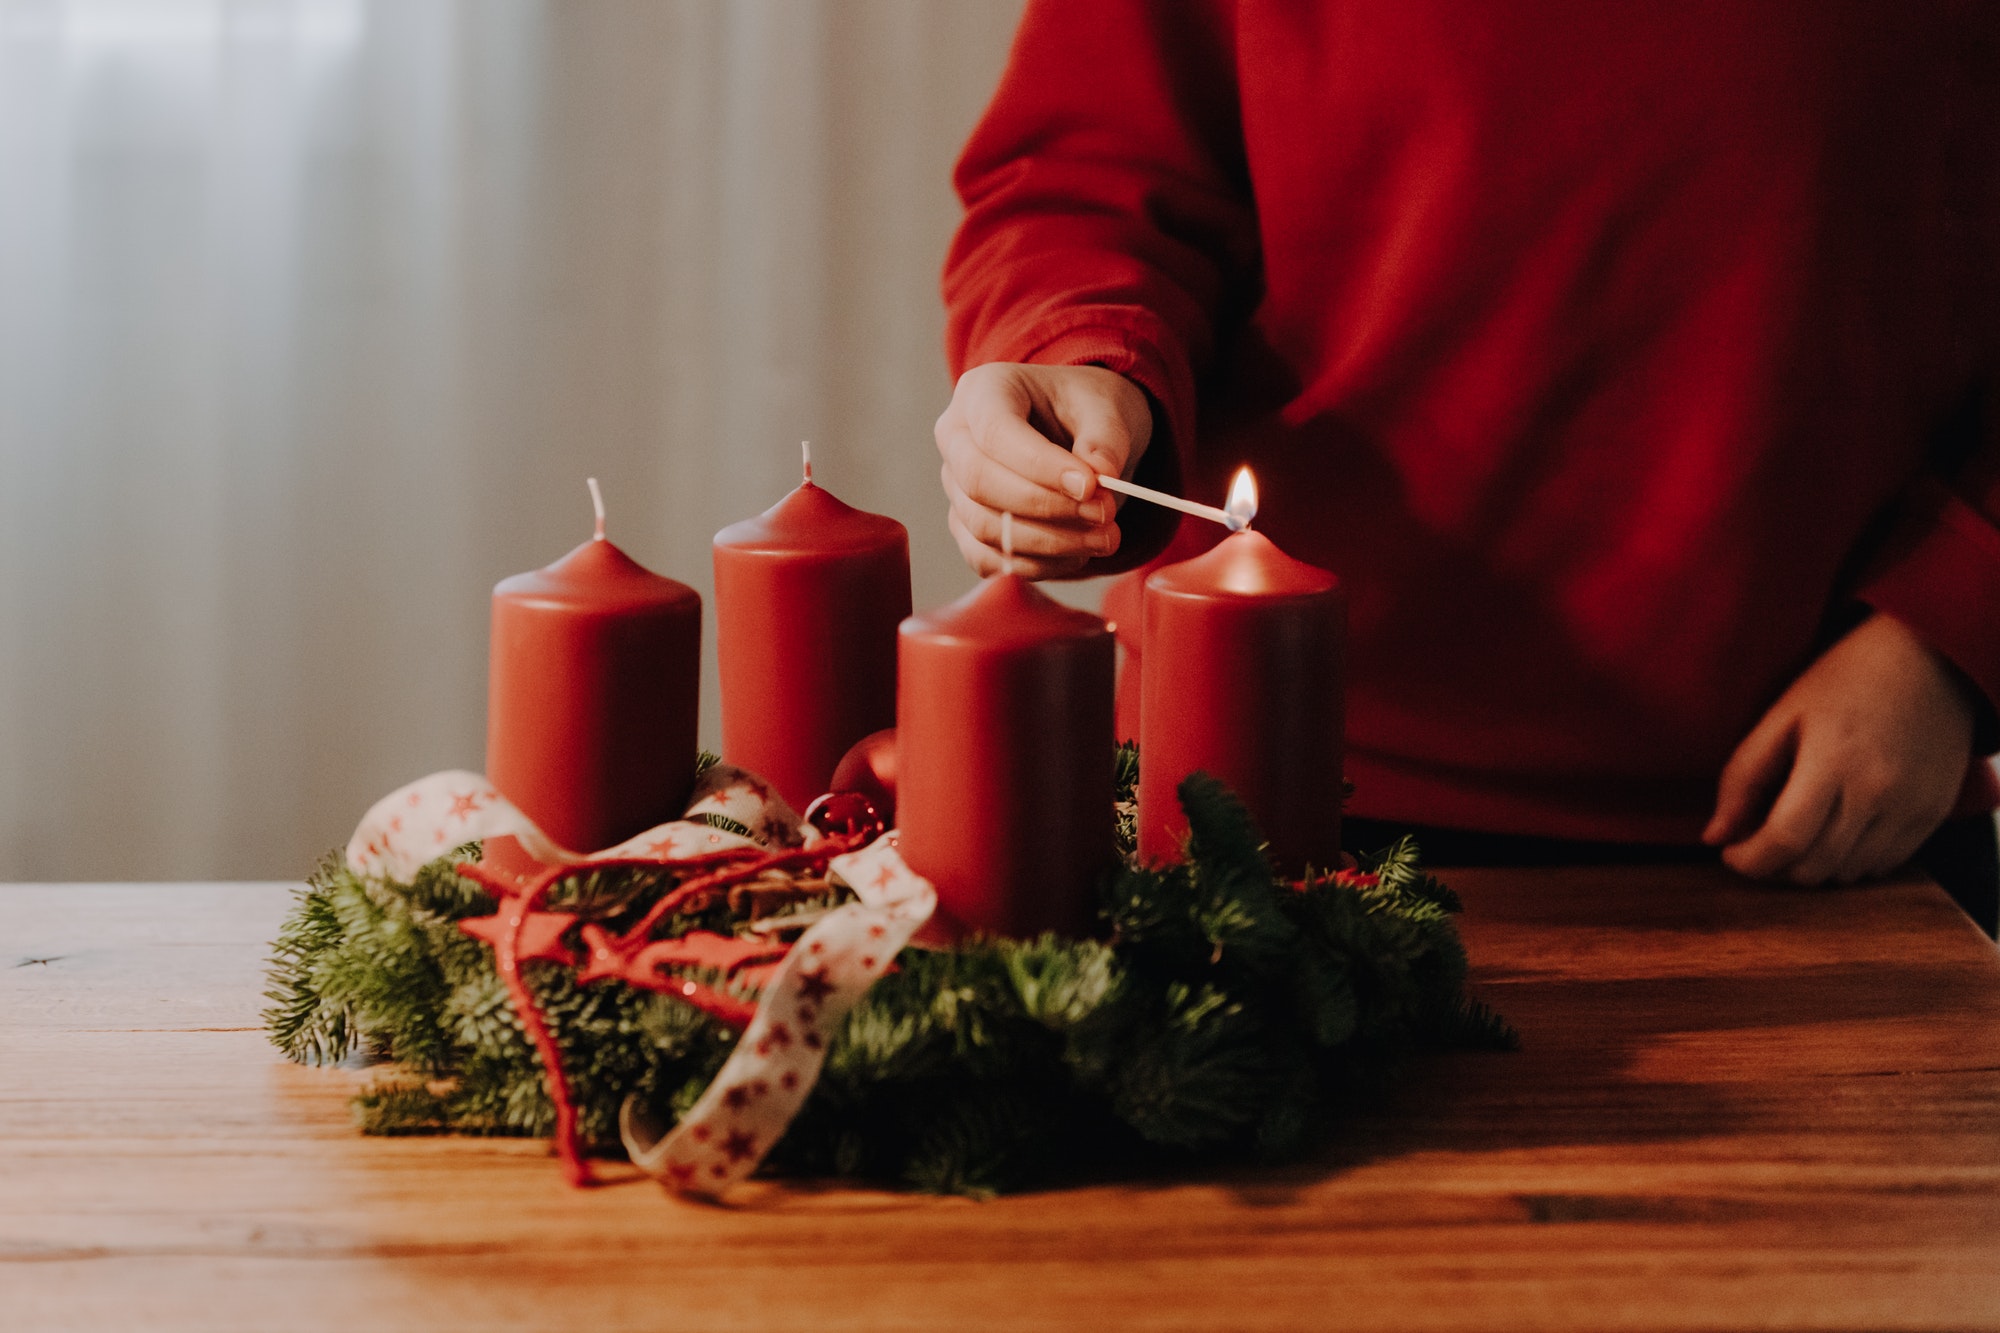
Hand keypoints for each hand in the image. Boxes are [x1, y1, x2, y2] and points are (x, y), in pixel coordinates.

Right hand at [934, 362, 1152, 577]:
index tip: (1091, 486)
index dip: (1041, 465)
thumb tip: (1101, 476)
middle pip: (979, 482)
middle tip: (1104, 514)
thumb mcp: (1106, 407)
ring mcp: (956, 485)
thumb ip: (1105, 439)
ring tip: (1104, 537)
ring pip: (984, 526)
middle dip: (1047, 507)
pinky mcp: (966, 526)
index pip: (995, 432)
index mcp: (983, 391)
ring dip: (1049, 543)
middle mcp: (956, 437)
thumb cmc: (1084, 409)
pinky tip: (1077, 554)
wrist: (1077, 431)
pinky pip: (987, 558)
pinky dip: (1036, 565)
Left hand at [1704, 612, 1978, 883]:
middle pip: (1814, 866)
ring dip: (1812, 867)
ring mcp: (1911, 807)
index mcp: (1833, 761)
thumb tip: (1714, 837)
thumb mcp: (1782, 715)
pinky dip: (1850, 862)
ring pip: (1847, 873)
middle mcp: (1878, 791)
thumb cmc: (1845, 680)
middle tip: (1758, 843)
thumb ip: (1743, 776)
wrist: (1930, 659)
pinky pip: (1883, 866)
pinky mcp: (1933, 814)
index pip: (1785, 840)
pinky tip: (1835, 832)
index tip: (1730, 853)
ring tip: (1796, 835)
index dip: (1749, 861)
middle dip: (1774, 867)